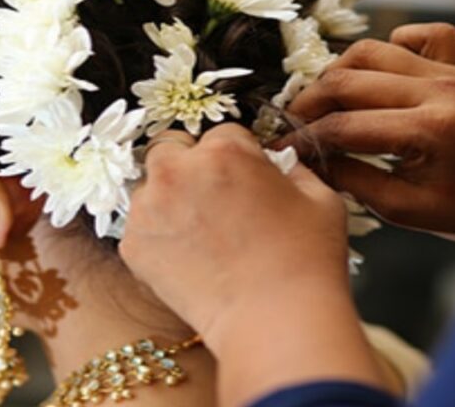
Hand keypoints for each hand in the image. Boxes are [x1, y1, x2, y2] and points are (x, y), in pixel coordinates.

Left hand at [121, 124, 396, 404]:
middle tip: (212, 198)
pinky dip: (158, 237)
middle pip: (171, 147)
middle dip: (189, 165)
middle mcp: (178, 169)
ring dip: (169, 199)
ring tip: (200, 234)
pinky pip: (141, 226)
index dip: (237, 157)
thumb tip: (280, 166)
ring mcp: (149, 208)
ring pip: (150, 187)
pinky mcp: (133, 245)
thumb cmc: (306, 261)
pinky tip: (188, 258)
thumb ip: (294, 169)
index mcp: (225, 149)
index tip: (244, 179)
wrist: (274, 322)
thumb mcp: (320, 199)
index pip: (223, 133)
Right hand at [278, 23, 454, 236]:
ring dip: (339, 73)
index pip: (344, 125)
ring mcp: (454, 71)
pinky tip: (382, 78)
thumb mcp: (407, 211)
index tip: (282, 148)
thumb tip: (309, 159)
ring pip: (373, 50)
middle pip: (349, 79)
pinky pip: (420, 35)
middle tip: (292, 124)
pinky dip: (393, 47)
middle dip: (310, 103)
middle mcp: (441, 89)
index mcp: (430, 130)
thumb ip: (354, 181)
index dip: (306, 138)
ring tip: (324, 103)